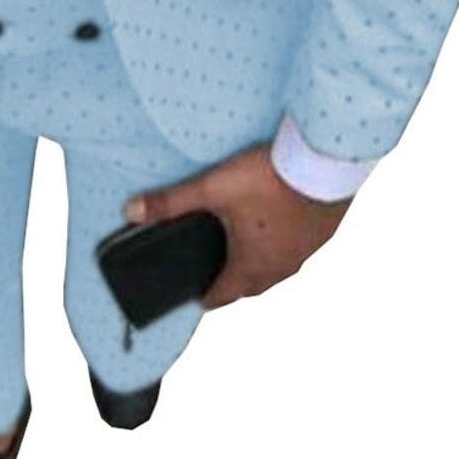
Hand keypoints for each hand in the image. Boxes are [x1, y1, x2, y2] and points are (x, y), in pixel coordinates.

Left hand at [123, 143, 352, 310]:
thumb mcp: (214, 188)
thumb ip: (172, 202)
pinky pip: (300, 246)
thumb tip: (131, 212)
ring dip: (261, 260)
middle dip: (232, 279)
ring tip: (245, 240)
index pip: (222, 296)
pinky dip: (285, 240)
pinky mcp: (325, 232)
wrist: (327, 162)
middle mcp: (281, 267)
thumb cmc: (273, 179)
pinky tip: (281, 220)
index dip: (205, 296)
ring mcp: (307, 252)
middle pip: (251, 284)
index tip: (195, 296)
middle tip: (215, 266)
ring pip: (278, 266)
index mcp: (252, 266)